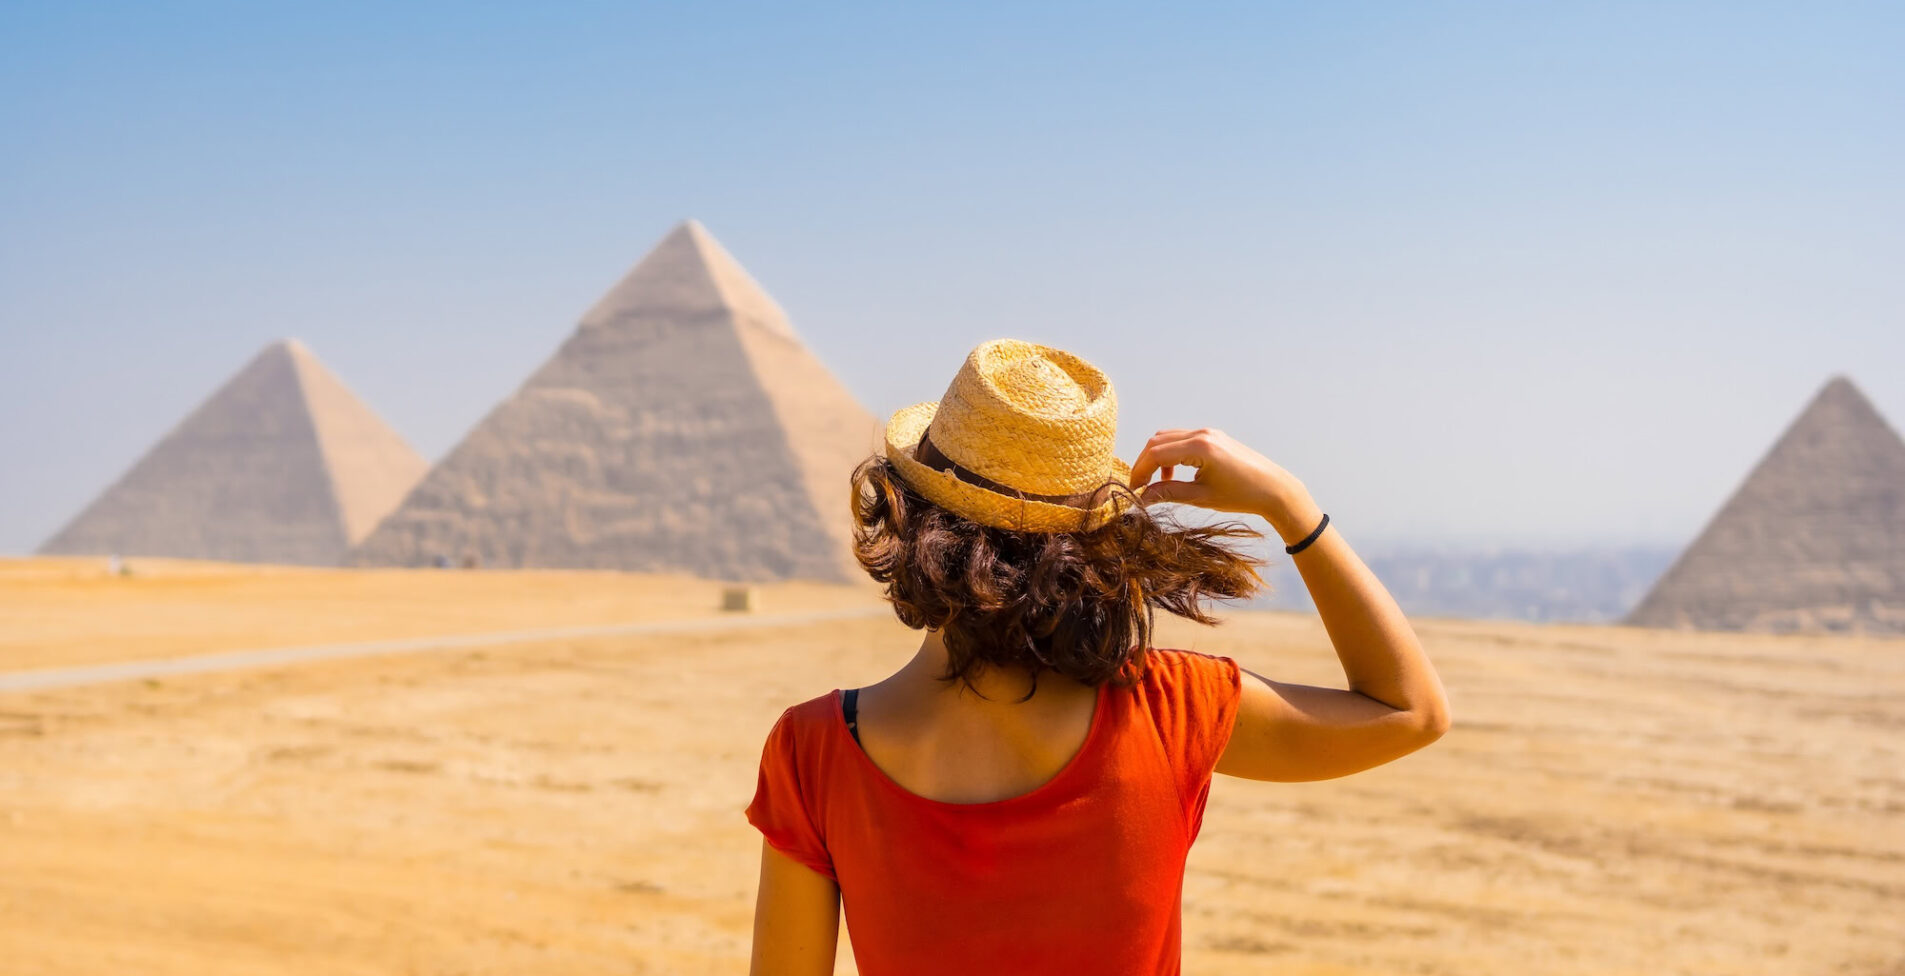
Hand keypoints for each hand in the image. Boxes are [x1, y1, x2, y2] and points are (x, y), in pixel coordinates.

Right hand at [1129, 428, 1322, 542]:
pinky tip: (1174, 476)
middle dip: (1144, 463)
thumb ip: (1169, 493)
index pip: (1156, 454)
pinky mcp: (1213, 437)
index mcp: (1199, 448)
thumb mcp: (1201, 497)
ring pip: (1168, 438)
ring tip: (1156, 484)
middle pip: (1158, 441)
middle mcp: (1202, 434)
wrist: (1274, 489)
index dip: (1139, 471)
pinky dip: (1171, 455)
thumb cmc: (1242, 496)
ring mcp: (1208, 433)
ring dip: (1157, 458)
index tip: (1133, 490)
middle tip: (1139, 487)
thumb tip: (1142, 498)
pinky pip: (1182, 440)